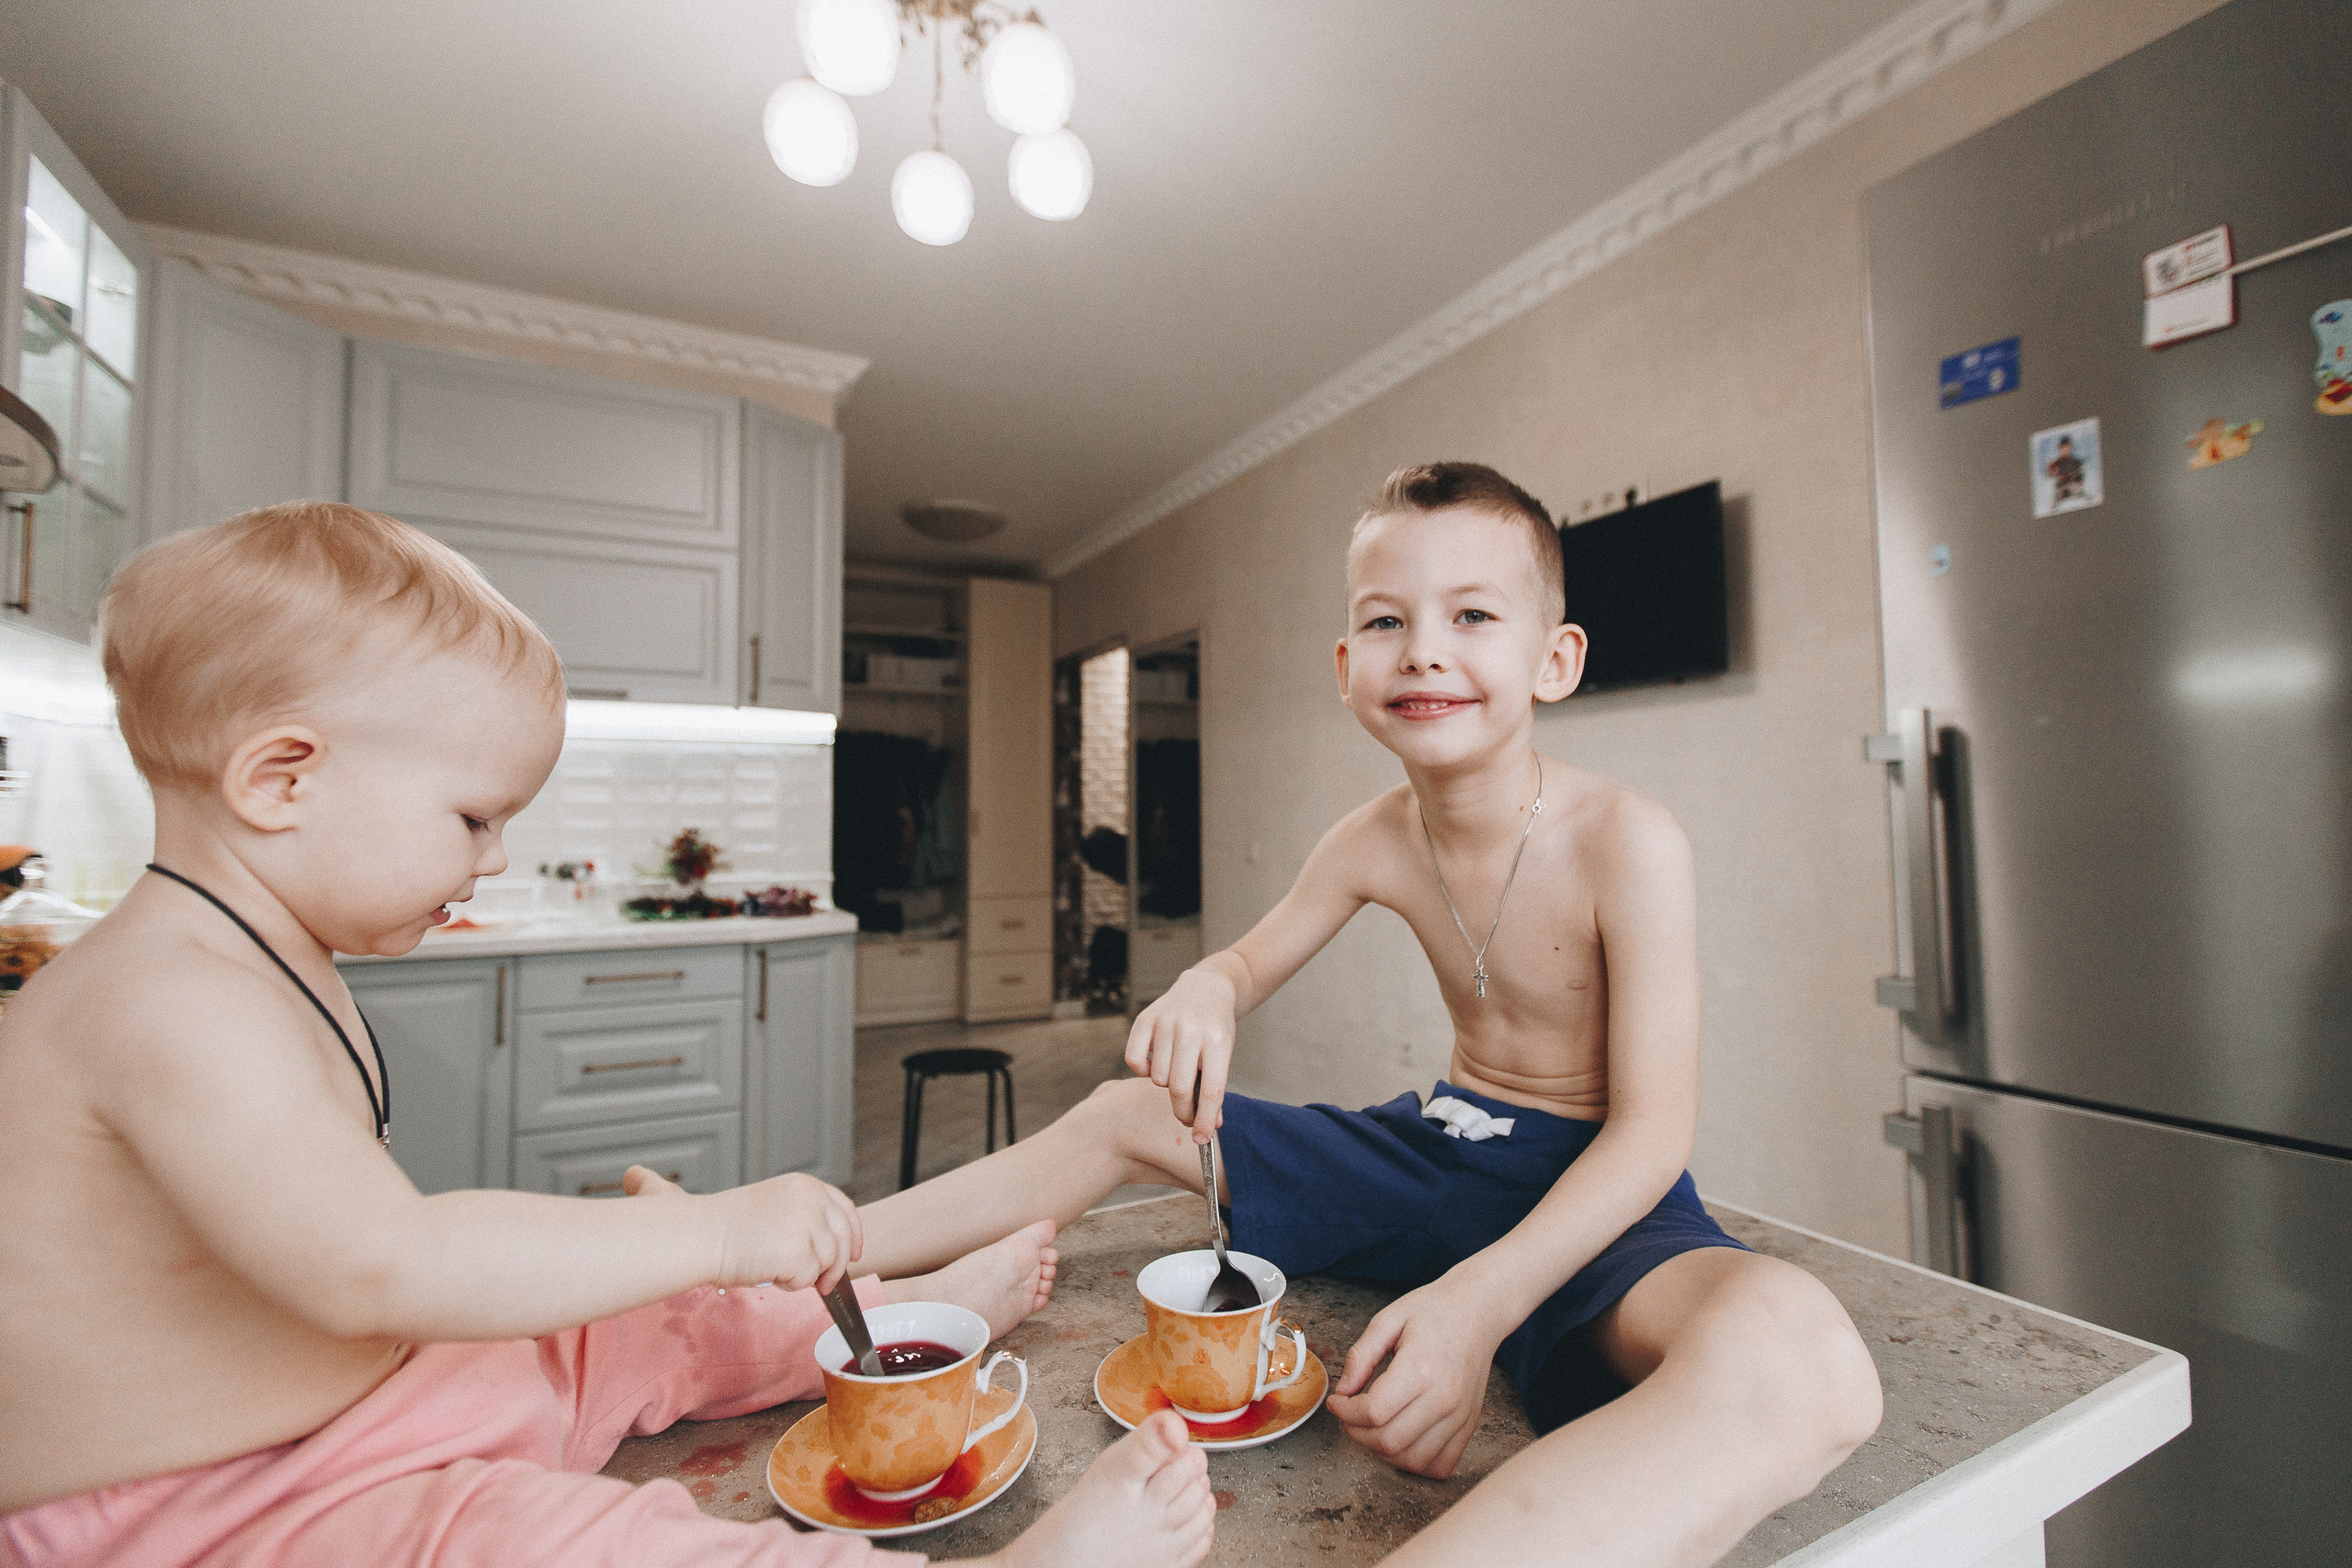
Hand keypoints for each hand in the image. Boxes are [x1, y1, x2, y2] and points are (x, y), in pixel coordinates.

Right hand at [719, 1171, 861, 1292]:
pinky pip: (809, 1279)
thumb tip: (831, 1249)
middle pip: (844, 1240)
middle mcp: (811, 1199)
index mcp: (805, 1185)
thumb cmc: (727, 1226)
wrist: (701, 1235)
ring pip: (828, 1263)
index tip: (855, 1253)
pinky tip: (768, 1272)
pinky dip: (790, 1284)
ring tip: (773, 1266)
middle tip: (823, 1284)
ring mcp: (807, 1224)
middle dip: (836, 1266)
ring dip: (805, 1275)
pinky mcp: (799, 1251)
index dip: (854, 1235)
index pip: (846, 1210)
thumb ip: (805, 1218)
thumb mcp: (776, 1206)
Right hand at [1123, 966, 1237, 1141]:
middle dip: (1183, 1111)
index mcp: (1217, 1041)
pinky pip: (1133, 1062)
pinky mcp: (1145, 1019)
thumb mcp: (1224, 1055)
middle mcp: (1190, 1030)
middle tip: (1186, 1115)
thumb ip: (1215, 1090)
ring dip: (1165, 1085)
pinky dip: (1142, 1071)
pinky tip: (1156, 1062)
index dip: (1204, 1120)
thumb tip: (1207, 1128)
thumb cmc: (1215, 1028)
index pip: (1211, 1091)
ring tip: (1176, 1072)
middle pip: (1179, 1089)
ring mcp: (1165, 1023)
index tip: (1200, 1140)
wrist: (1206, 988)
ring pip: (1157, 1078)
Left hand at [1323, 1278, 1502, 1478]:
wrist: (1478, 1311)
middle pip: (1388, 1441)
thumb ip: (1360, 1356)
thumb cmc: (1434, 1311)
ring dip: (1381, 1451)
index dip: (1344, 1412)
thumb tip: (1343, 1390)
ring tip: (1372, 1427)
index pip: (1373, 1412)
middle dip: (1356, 1433)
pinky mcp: (1469, 1426)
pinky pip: (1440, 1466)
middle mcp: (1443, 1398)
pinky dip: (1414, 1462)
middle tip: (1349, 1415)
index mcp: (1420, 1368)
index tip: (1337, 1401)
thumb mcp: (1388, 1319)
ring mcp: (1459, 1416)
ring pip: (1411, 1460)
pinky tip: (1401, 1440)